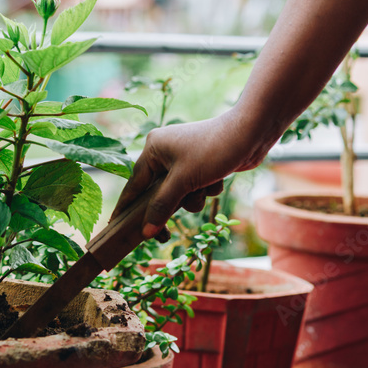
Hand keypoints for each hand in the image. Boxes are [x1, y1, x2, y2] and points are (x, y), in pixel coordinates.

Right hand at [110, 111, 268, 239]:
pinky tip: (217, 179)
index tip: (114, 228)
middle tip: (164, 235)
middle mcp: (164, 153)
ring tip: (205, 187)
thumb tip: (146, 233)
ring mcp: (183, 159)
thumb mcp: (184, 181)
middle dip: (171, 205)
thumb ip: (162, 207)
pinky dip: (205, 190)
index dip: (125, 209)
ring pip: (178, 194)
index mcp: (152, 150)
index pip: (133, 186)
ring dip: (193, 198)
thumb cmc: (214, 150)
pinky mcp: (200, 165)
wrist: (254, 131)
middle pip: (157, 193)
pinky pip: (194, 188)